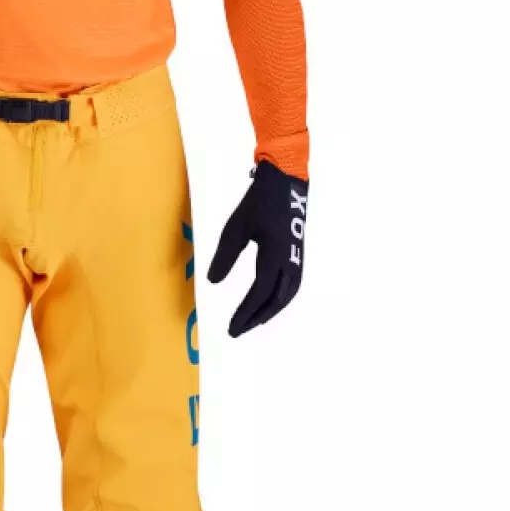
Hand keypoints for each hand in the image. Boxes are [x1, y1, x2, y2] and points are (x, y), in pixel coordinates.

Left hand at [207, 160, 307, 336]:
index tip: (231, 328)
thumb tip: (213, 282)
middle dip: (256, 317)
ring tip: (253, 320)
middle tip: (238, 330)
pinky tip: (268, 299)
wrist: (285, 180)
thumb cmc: (258, 201)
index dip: (245, 313)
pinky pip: (291, 284)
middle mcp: (289, 262)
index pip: (258, 293)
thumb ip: (225, 256)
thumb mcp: (236, 227)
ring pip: (286, 295)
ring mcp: (296, 257)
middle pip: (275, 300)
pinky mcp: (296, 252)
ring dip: (270, 311)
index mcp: (274, 256)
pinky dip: (279, 298)